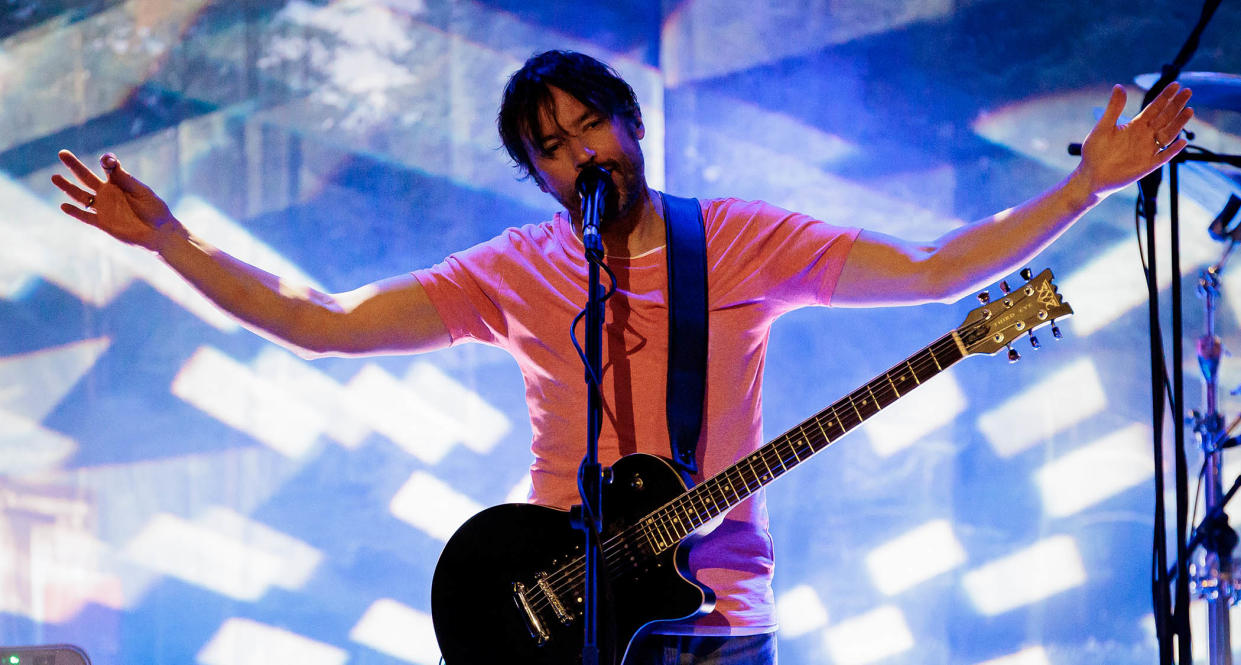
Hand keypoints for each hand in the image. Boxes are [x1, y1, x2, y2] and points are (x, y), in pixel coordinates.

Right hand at [51, 150, 178, 250]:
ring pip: (81, 196)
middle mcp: (108, 193)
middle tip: (62, 153)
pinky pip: (86, 217)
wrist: (159, 233)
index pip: (108, 168)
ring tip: (55, 177)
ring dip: (68, 187)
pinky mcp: (103, 223)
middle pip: (86, 178)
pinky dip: (75, 212)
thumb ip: (125, 179)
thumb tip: (110, 162)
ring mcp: (103, 208)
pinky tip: (64, 205)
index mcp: (118, 183)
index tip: (107, 160)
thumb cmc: (154, 209)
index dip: (107, 162)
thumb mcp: (141, 192)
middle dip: (74, 166)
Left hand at [1077, 83, 1193, 197]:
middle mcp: (1145, 136)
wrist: (1091, 176)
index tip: (1175, 84)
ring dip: (1179, 124)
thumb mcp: (1103, 127)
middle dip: (1176, 105)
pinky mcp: (1148, 165)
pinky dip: (1173, 150)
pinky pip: (1164, 157)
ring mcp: (1148, 150)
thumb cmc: (1095, 152)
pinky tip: (1182, 142)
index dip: (1165, 97)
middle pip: (1165, 118)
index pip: (1154, 108)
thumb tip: (1119, 86)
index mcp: (1135, 125)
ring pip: (1168, 134)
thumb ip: (1114, 109)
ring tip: (1189, 110)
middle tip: (1188, 91)